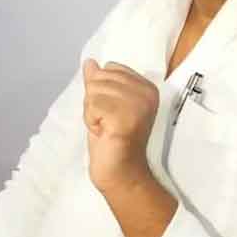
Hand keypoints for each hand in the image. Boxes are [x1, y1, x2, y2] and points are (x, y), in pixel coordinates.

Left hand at [82, 59, 159, 192]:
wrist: (120, 172)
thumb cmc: (113, 141)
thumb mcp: (104, 104)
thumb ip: (99, 82)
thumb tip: (90, 63)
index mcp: (146, 87)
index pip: (110, 68)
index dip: (102, 91)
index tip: (112, 112)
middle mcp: (146, 93)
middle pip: (100, 78)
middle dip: (94, 102)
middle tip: (107, 122)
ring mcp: (138, 105)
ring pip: (94, 91)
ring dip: (92, 112)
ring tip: (106, 128)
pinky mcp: (125, 117)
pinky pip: (92, 105)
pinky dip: (90, 121)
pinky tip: (104, 132)